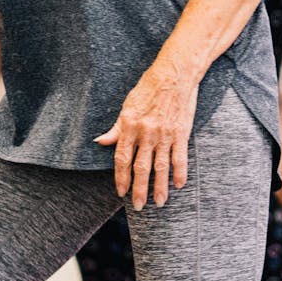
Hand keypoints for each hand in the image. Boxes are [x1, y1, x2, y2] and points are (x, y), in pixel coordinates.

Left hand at [95, 61, 197, 210]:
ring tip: (159, 203)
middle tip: (138, 206)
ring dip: (159, 187)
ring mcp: (165, 134)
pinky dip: (180, 173)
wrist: (174, 74)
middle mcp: (146, 132)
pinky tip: (178, 185)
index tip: (120, 191)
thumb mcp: (127, 105)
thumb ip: (116, 127)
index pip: (122, 158)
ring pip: (161, 167)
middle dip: (139, 189)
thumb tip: (101, 142)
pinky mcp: (181, 133)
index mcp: (130, 125)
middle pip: (141, 167)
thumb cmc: (148, 87)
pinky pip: (180, 158)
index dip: (120, 177)